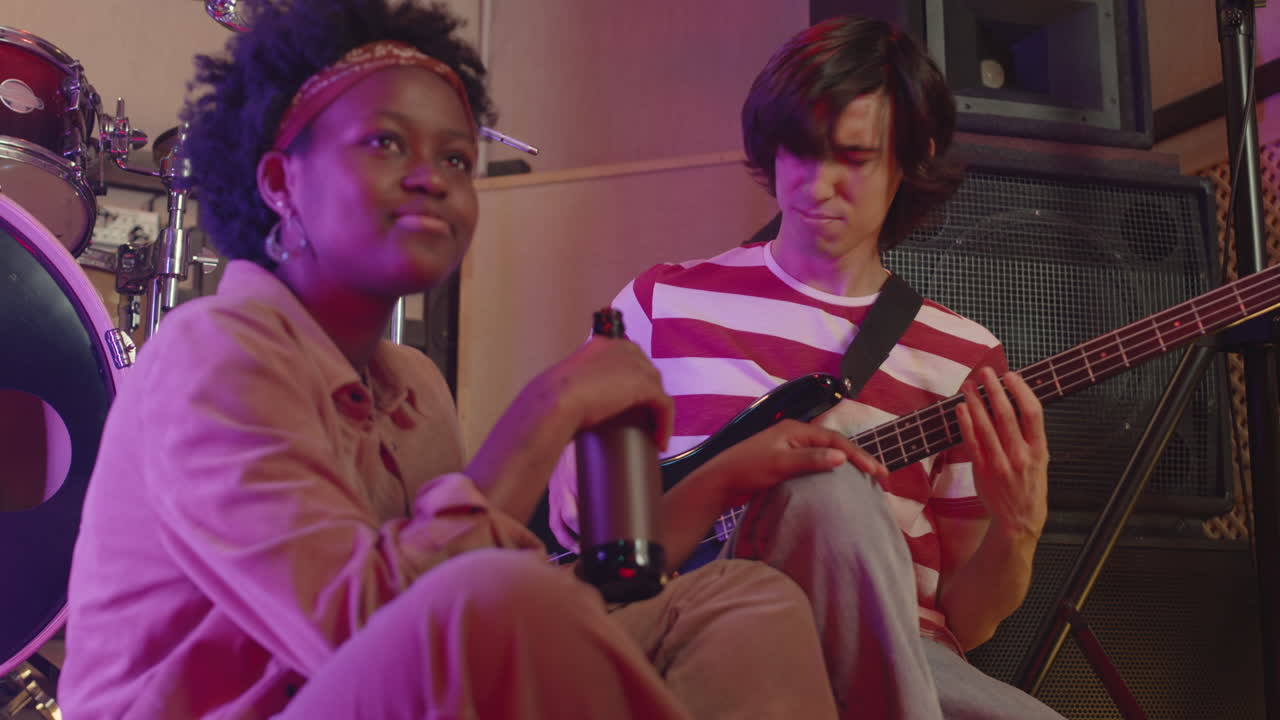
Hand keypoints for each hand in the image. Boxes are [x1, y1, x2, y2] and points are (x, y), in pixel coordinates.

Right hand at [466, 336, 671, 522]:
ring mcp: (635, 365)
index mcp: (604, 344)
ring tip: (652, 433)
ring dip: (658, 412)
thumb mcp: (567, 385)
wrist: (555, 402)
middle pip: (647, 371)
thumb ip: (575, 388)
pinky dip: (665, 425)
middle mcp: (622, 347)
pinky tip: (660, 443)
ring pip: (657, 389)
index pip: (630, 357)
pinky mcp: (644, 385)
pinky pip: (664, 405)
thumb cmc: (552, 400)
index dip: (635, 380)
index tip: (633, 403)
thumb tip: (571, 411)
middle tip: (644, 421)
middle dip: (650, 395)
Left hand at [692, 419, 887, 507]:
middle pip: (834, 444)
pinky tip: (838, 483)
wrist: (719, 482)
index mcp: (795, 430)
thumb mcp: (780, 464)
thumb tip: (842, 455)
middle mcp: (795, 435)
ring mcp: (790, 449)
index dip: (858, 454)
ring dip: (846, 464)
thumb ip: (810, 459)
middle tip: (880, 476)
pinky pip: (815, 464)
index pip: (835, 439)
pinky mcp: (785, 463)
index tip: (877, 472)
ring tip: (865, 479)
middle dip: (858, 458)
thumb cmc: (747, 470)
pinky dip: (830, 471)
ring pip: (826, 454)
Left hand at [955, 368, 1048, 537]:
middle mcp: (1021, 455)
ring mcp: (1001, 463)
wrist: (1019, 522)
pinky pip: (972, 443)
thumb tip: (1017, 406)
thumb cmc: (1029, 489)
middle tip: (985, 372)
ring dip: (975, 401)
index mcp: (1039, 450)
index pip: (1033, 413)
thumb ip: (1031, 437)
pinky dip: (965, 423)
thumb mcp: (1041, 462)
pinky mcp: (983, 471)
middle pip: (1006, 414)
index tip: (1011, 375)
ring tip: (968, 385)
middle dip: (994, 389)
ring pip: (986, 426)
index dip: (1021, 390)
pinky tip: (961, 409)